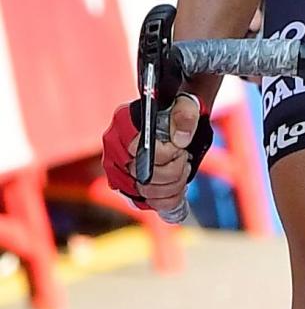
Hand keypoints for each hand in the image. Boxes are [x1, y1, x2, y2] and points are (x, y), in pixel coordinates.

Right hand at [101, 95, 207, 222]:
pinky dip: (167, 199)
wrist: (175, 121)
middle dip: (173, 173)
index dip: (166, 154)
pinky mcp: (124, 183)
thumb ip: (185, 115)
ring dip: (173, 187)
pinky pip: (144, 202)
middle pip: (142, 176)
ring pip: (145, 192)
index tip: (180, 149)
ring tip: (182, 170)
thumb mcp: (187, 106)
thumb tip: (179, 140)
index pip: (140, 149)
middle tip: (184, 159)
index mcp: (123, 121)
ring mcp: (116, 166)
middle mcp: (114, 145)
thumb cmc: (178, 112)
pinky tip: (178, 188)